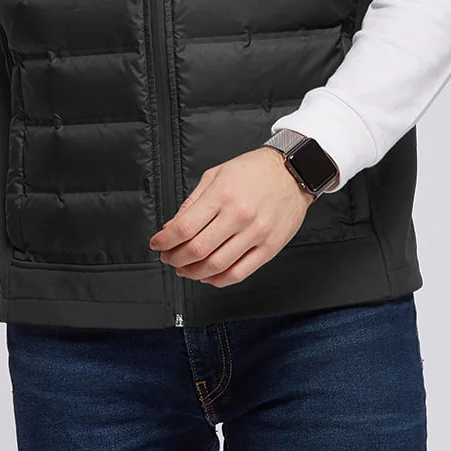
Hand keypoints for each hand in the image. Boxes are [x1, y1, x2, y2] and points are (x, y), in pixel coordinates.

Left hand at [149, 146, 314, 287]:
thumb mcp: (216, 175)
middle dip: (175, 258)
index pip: (184, 227)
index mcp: (222, 195)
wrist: (293, 171)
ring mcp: (256, 233)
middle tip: (168, 257)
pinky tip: (208, 275)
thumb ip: (192, 203)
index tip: (157, 244)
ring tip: (185, 268)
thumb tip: (171, 228)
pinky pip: (239, 273)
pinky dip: (219, 280)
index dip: (164, 241)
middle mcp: (239, 215)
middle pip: (197, 249)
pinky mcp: (270, 247)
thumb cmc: (254, 170)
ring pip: (216, 266)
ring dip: (193, 272)